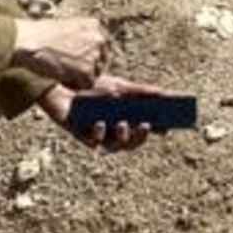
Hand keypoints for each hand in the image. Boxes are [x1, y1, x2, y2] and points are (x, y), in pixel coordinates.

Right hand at [11, 13, 110, 91]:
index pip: (103, 46)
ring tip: (63, 72)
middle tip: (69, 69)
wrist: (26, 41)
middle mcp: (98, 38)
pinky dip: (76, 85)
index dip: (90, 56)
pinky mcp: (86, 69)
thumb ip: (81, 36)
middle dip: (88, 68)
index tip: (78, 61)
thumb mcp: (67, 28)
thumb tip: (87, 51)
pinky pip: (88, 84)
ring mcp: (94, 54)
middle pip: (102, 61)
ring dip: (81, 77)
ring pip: (95, 73)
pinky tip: (63, 79)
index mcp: (94, 25)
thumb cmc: (39, 36)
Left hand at [44, 75, 166, 154]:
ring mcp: (98, 135)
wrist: (64, 85)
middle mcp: (112, 132)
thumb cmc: (92, 87)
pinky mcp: (81, 136)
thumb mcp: (120, 86)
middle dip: (140, 136)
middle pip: (131, 143)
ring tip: (123, 124)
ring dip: (122, 138)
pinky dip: (99, 133)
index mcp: (124, 120)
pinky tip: (100, 124)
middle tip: (146, 125)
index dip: (156, 131)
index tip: (167, 128)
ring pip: (114, 146)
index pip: (143, 130)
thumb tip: (164, 93)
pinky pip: (94, 142)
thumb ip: (140, 91)